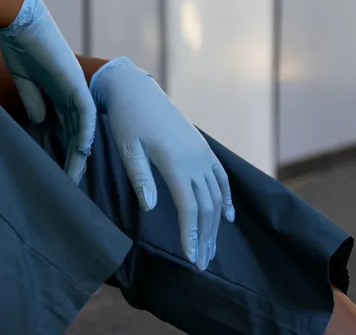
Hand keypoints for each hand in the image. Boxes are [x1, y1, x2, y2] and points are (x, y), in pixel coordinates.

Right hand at [0, 0, 95, 182]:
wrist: (19, 18)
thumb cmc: (19, 43)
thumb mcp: (24, 78)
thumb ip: (33, 98)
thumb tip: (40, 121)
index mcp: (58, 88)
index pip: (65, 124)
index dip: (63, 147)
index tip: (57, 169)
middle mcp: (70, 89)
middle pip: (76, 130)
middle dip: (73, 157)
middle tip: (69, 182)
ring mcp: (74, 85)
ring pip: (83, 125)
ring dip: (80, 151)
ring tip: (74, 175)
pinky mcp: (74, 80)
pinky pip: (84, 111)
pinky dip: (84, 130)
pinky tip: (82, 149)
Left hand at [90, 57, 233, 271]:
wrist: (136, 90)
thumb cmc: (126, 120)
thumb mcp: (127, 148)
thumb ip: (141, 178)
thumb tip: (153, 209)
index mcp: (175, 161)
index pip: (190, 207)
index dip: (192, 234)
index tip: (191, 259)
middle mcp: (195, 159)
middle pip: (208, 206)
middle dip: (205, 237)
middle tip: (201, 264)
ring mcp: (202, 153)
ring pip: (217, 195)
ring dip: (215, 224)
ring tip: (210, 248)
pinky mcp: (202, 148)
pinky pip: (222, 178)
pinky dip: (227, 199)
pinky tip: (228, 217)